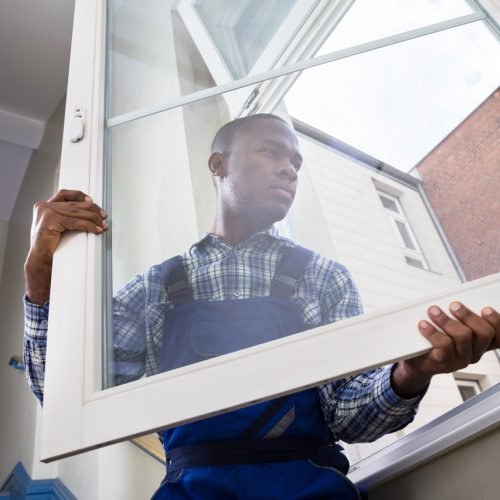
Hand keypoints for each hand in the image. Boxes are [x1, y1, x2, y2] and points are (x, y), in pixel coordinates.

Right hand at [25, 189, 107, 304]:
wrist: (41, 260)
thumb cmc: (50, 246)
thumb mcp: (60, 226)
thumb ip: (68, 216)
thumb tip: (91, 212)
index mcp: (44, 206)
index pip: (65, 194)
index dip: (81, 196)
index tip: (93, 202)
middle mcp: (44, 206)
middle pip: (75, 204)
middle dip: (93, 210)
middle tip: (103, 217)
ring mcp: (46, 212)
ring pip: (77, 213)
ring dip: (94, 219)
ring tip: (102, 225)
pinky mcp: (50, 220)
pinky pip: (75, 222)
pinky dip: (88, 226)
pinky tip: (96, 229)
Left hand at [392, 303, 498, 397]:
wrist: (417, 362)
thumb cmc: (435, 341)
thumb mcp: (451, 327)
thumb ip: (458, 317)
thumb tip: (457, 301)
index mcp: (480, 343)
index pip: (499, 336)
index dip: (497, 322)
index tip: (486, 309)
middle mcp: (475, 352)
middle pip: (485, 333)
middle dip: (469, 316)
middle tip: (454, 305)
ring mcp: (461, 359)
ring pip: (463, 336)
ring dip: (446, 320)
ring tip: (433, 312)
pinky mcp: (445, 363)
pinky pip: (443, 345)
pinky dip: (432, 332)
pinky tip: (424, 325)